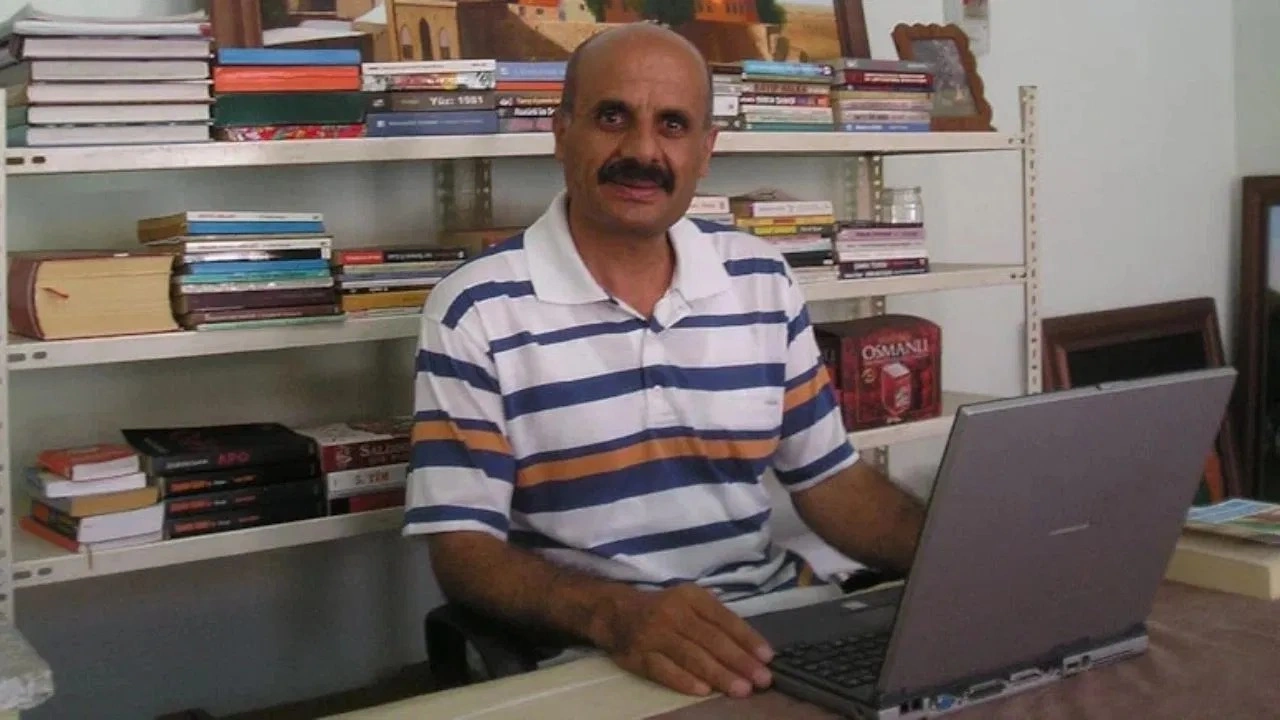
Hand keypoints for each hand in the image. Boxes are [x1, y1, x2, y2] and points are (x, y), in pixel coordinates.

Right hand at [601, 583, 774, 697]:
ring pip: (691, 656)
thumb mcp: (688, 600)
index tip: (767, 657)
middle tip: (762, 680)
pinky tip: (703, 690)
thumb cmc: (662, 608)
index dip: (747, 638)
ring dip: (719, 674)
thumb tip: (750, 644)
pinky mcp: (639, 655)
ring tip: (741, 689)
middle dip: (740, 661)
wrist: (615, 612)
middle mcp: (674, 613)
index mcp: (690, 597)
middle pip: (711, 639)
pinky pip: (664, 670)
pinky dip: (684, 680)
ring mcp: (655, 635)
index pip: (724, 618)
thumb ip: (715, 616)